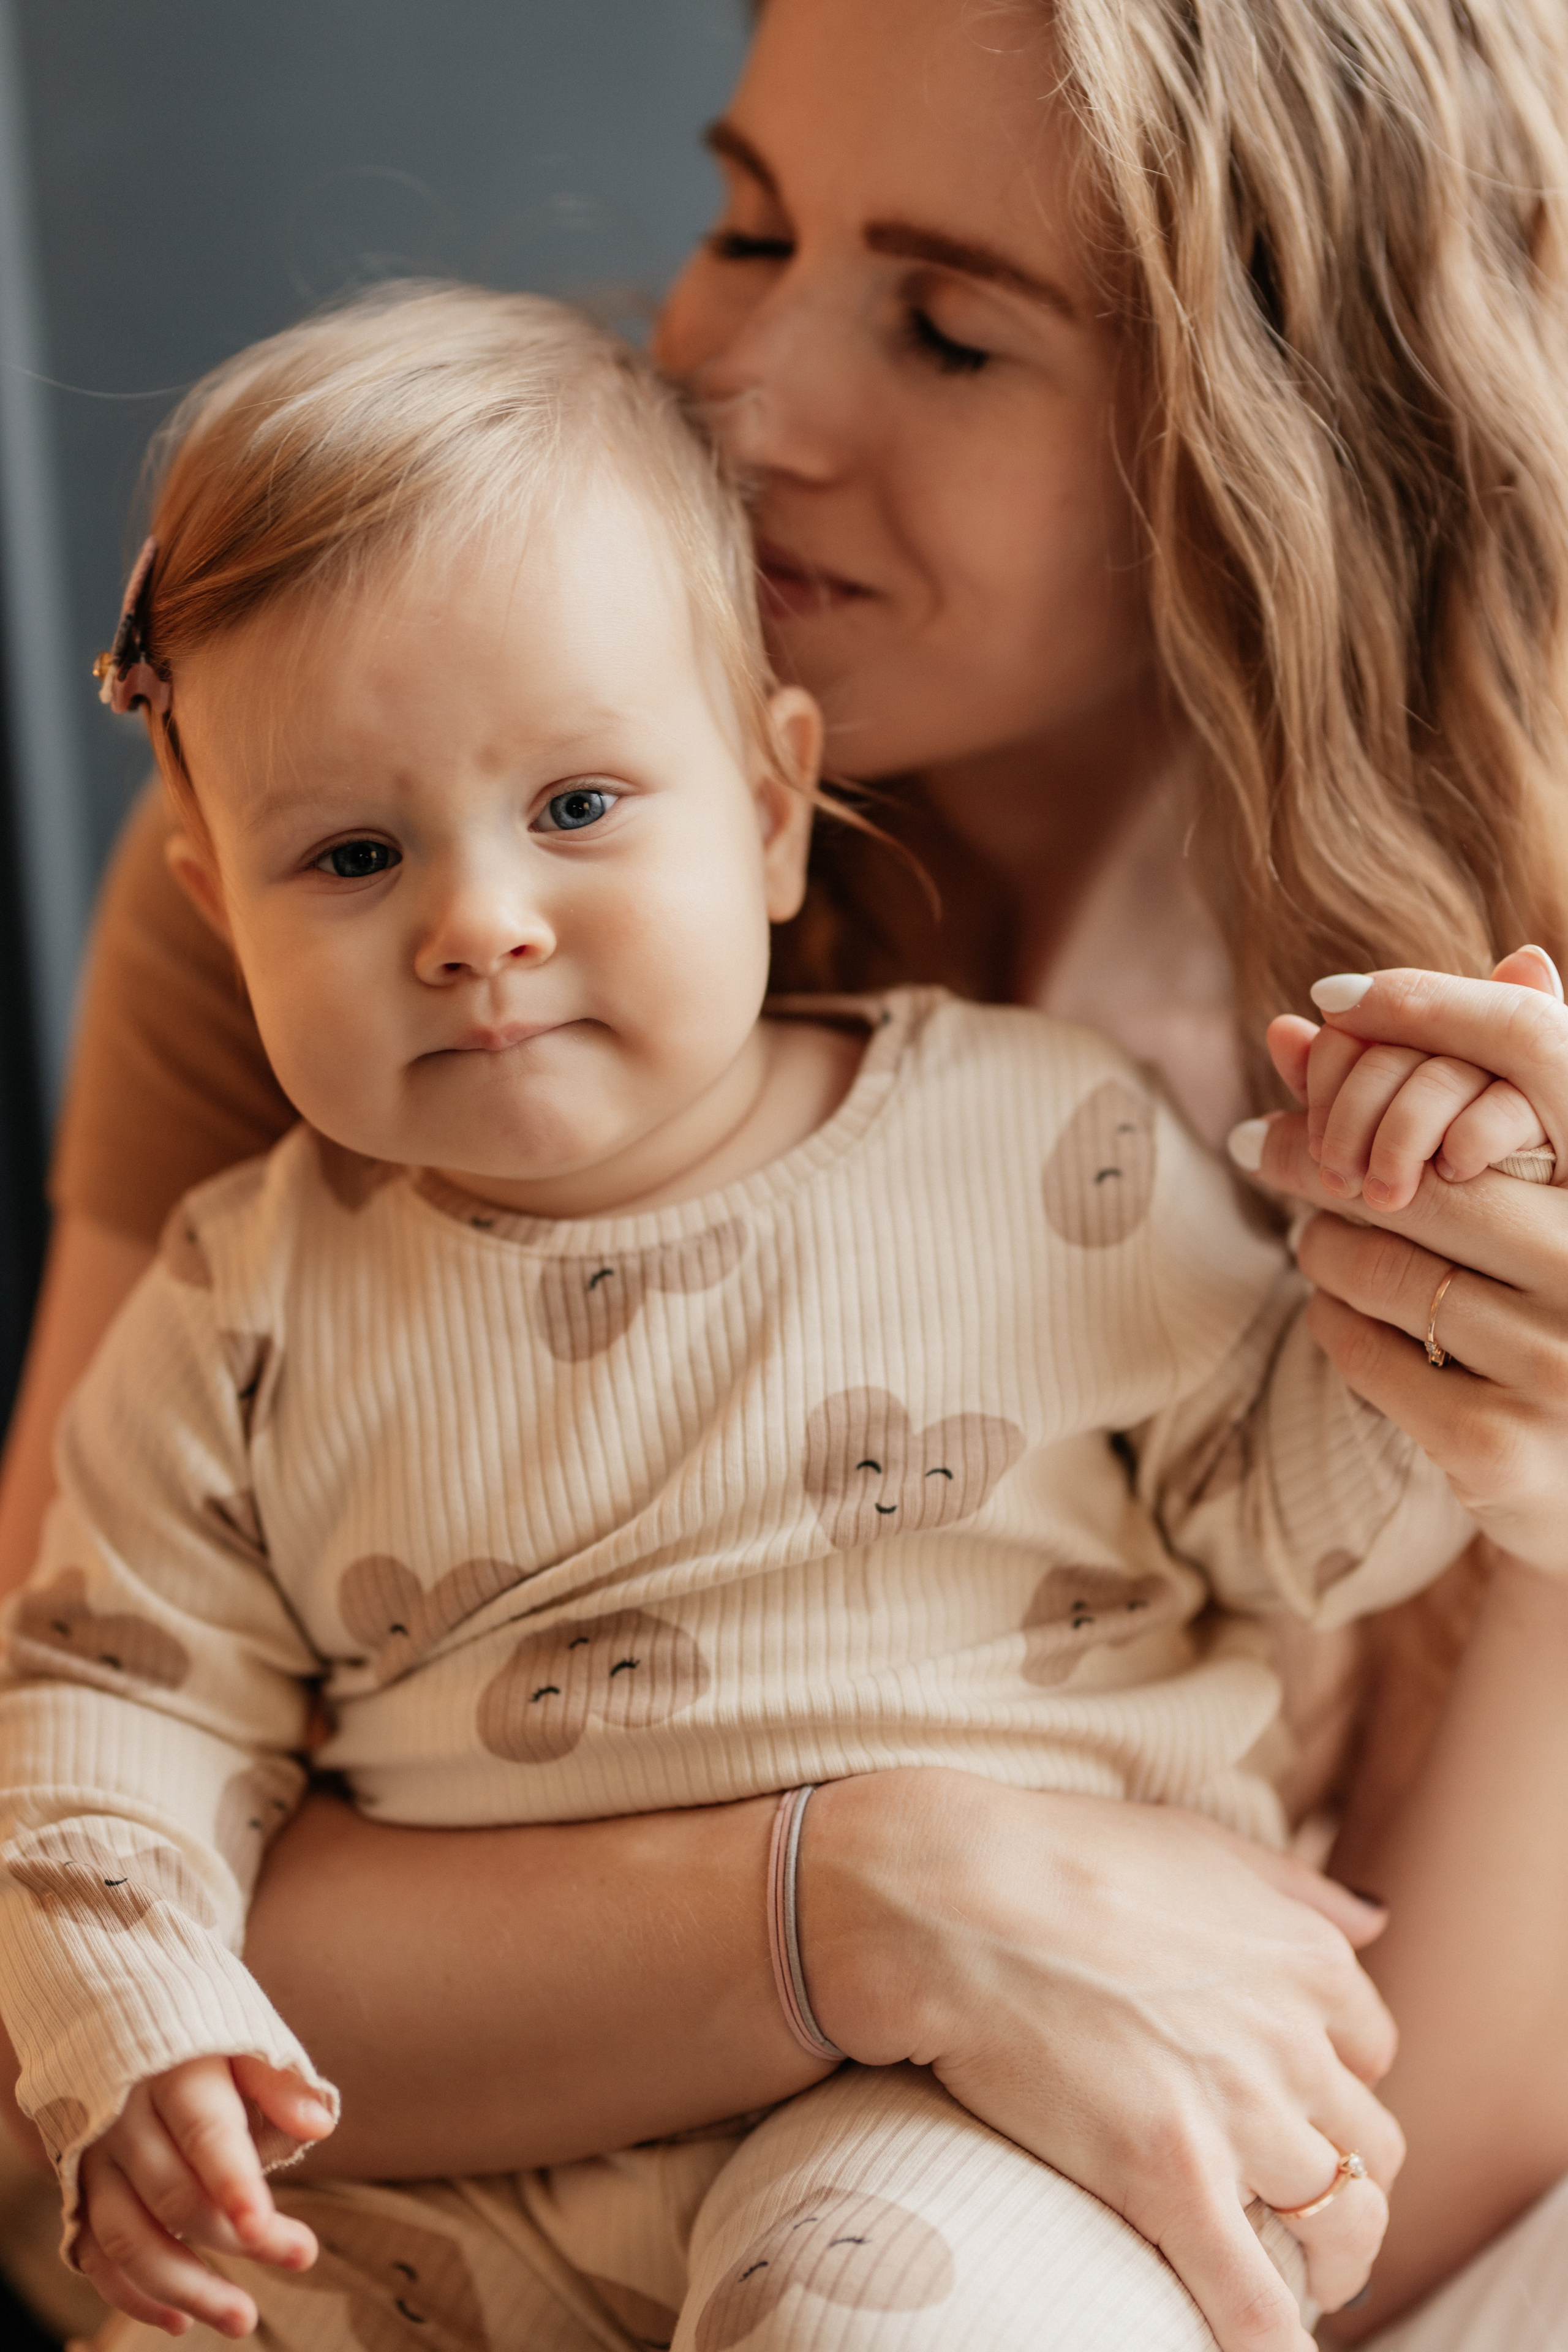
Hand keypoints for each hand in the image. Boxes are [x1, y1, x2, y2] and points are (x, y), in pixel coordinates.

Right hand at [74, 2054, 333, 2336]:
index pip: (204, 2134)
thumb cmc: (197, 2030)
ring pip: (128, 2238)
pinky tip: (179, 2319)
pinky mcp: (77, 2188)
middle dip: (234, 2238)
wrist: (112, 2009)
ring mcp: (92, 2158)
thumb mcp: (241, 2035)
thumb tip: (320, 2124)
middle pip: (172, 2195)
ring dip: (185, 2286)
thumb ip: (277, 2081)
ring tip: (242, 2318)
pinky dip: (133, 2294)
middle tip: (303, 2256)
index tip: (265, 2228)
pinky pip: (96, 2255)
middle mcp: (122, 2118)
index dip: (234, 2183)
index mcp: (171, 2072)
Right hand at [802, 1770, 1402, 2351]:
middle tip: (1296, 2206)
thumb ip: (1293, 1887)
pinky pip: (1254, 2298)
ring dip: (1326, 2261)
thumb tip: (1370, 1924)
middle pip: (1367, 2144)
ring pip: (1339, 2223)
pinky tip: (1267, 2350)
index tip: (1295, 2109)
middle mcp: (1292, 2038)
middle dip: (1342, 2180)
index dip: (1331, 2086)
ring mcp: (1236, 2112)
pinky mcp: (1172, 2178)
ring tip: (1290, 2277)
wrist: (954, 1896)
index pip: (1368, 2051)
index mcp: (1305, 1959)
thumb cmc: (1060, 1855)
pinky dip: (1272, 2337)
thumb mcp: (1200, 1842)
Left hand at [1235, 950, 1567, 1574]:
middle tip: (1263, 1145)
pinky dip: (1334, 1321)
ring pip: (1379, 1264)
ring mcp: (1557, 1361)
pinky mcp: (1496, 1442)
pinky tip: (1337, 1310)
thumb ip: (1538, 1092)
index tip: (1329, 1005)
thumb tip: (1515, 956)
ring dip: (1322, 1244)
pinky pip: (1365, 1347)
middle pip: (1420, 1174)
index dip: (1428, 1011)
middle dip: (1321, 1158)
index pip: (1541, 1053)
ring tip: (1314, 1239)